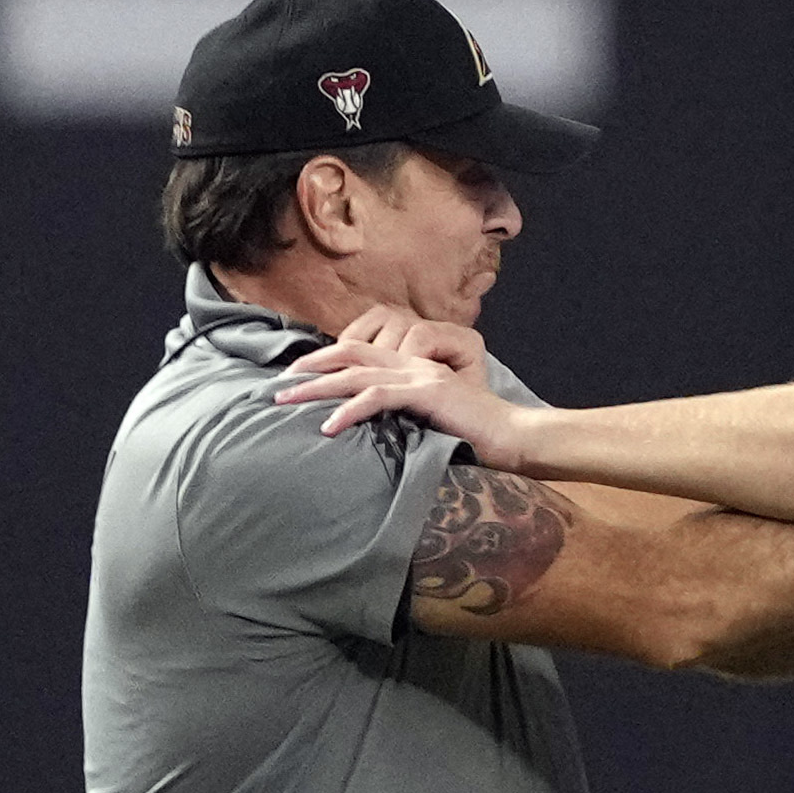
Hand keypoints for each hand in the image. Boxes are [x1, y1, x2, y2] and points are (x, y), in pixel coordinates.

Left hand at [277, 311, 547, 469]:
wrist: (516, 437)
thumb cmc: (479, 438)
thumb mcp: (434, 423)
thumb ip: (406, 418)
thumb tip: (374, 435)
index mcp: (414, 368)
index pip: (360, 354)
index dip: (324, 362)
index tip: (296, 379)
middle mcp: (414, 365)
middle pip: (349, 355)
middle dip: (309, 369)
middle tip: (277, 388)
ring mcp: (421, 377)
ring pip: (355, 374)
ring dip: (316, 388)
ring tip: (286, 402)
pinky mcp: (428, 394)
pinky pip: (378, 397)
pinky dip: (349, 410)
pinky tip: (328, 426)